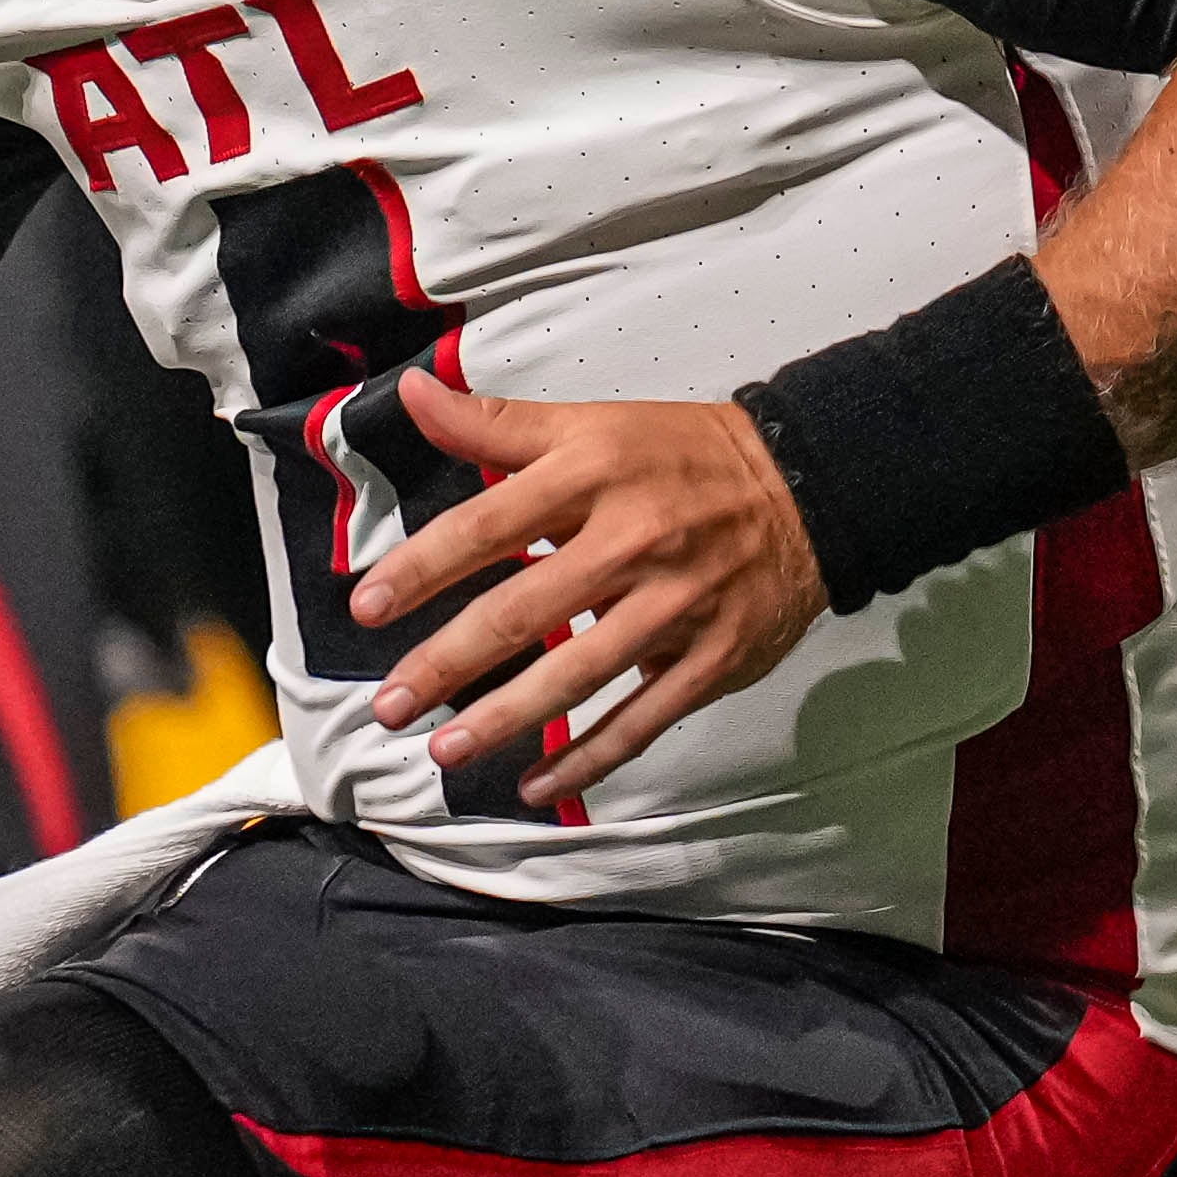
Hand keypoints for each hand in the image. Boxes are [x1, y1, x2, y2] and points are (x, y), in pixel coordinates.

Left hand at [346, 372, 829, 808]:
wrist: (808, 485)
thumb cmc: (679, 457)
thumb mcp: (592, 423)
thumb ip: (495, 423)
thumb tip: (411, 391)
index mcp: (594, 474)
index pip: (490, 524)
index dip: (425, 567)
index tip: (368, 605)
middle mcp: (633, 540)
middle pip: (527, 610)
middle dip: (450, 662)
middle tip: (390, 705)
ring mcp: (676, 605)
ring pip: (580, 674)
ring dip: (506, 718)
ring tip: (445, 749)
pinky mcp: (712, 657)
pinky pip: (642, 718)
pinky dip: (589, 758)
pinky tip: (537, 784)